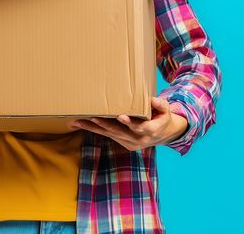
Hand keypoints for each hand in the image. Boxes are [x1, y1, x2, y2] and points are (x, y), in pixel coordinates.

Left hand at [69, 97, 187, 150]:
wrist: (163, 135)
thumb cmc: (162, 117)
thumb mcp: (166, 110)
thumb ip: (160, 105)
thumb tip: (151, 99)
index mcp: (151, 131)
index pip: (139, 127)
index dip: (129, 122)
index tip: (120, 116)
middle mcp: (138, 140)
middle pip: (118, 132)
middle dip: (103, 125)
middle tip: (90, 117)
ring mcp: (130, 143)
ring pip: (109, 135)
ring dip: (93, 128)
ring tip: (77, 122)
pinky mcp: (123, 144)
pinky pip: (108, 136)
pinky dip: (95, 130)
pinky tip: (82, 124)